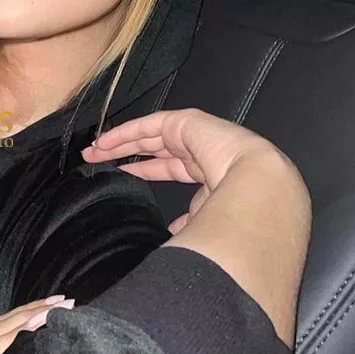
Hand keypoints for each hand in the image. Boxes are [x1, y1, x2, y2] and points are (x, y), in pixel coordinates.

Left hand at [81, 108, 279, 234]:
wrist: (260, 193)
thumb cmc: (238, 217)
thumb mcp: (207, 223)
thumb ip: (190, 222)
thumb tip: (176, 231)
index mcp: (209, 174)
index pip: (171, 169)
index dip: (145, 170)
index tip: (122, 176)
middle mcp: (203, 151)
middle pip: (157, 150)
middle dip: (127, 154)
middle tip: (98, 160)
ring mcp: (197, 135)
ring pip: (150, 135)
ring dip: (120, 142)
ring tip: (95, 149)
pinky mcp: (186, 122)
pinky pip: (149, 125)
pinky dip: (126, 132)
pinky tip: (105, 140)